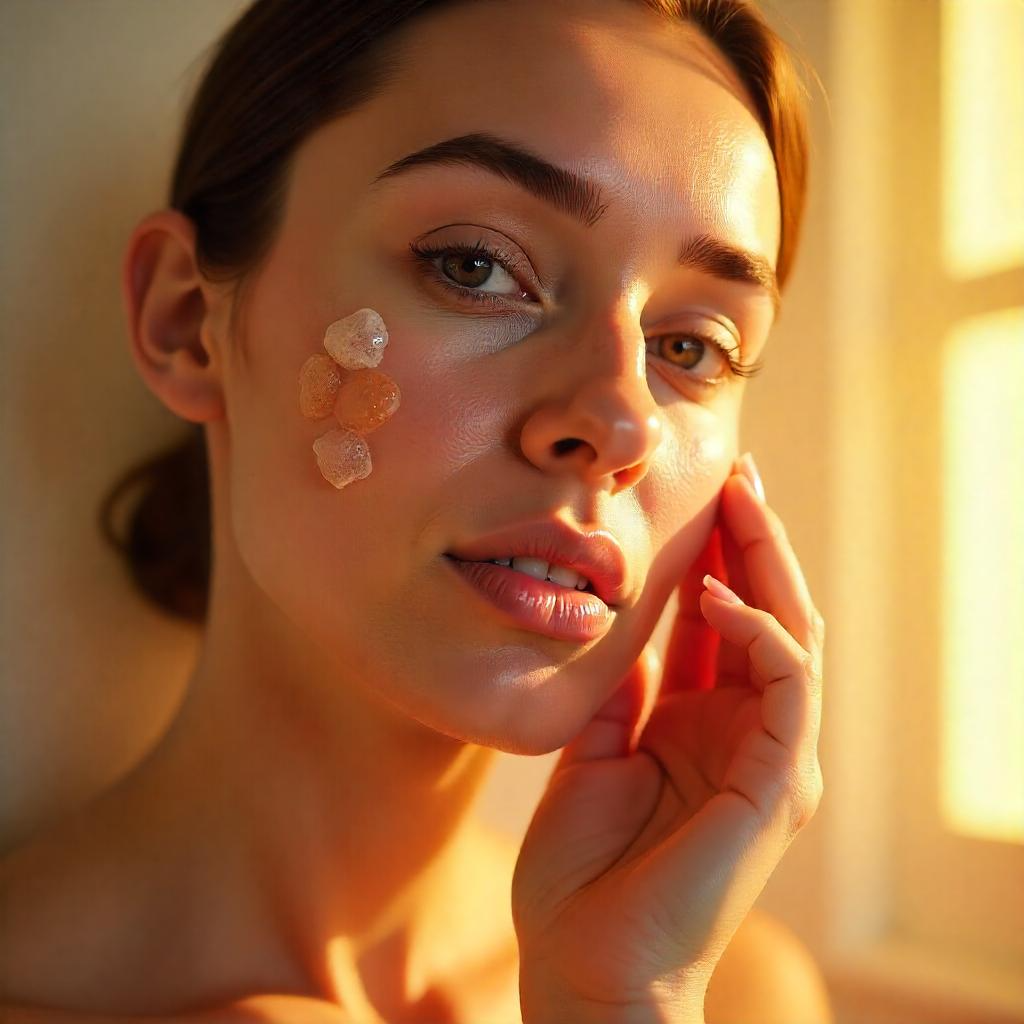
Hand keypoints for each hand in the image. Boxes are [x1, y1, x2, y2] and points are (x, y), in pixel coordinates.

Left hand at [512, 453, 824, 1022]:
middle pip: (765, 615)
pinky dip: (759, 631)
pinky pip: (787, 686)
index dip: (716, 558)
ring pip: (790, 635)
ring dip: (766, 566)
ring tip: (739, 501)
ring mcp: (768, 758)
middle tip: (737, 474)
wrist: (585, 964)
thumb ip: (620, 691)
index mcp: (703, 727)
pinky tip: (717, 595)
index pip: (723, 624)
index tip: (702, 496)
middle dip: (752, 542)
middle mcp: (746, 735)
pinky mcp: (776, 783)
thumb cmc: (582, 873)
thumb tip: (622, 623)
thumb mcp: (594, 752)